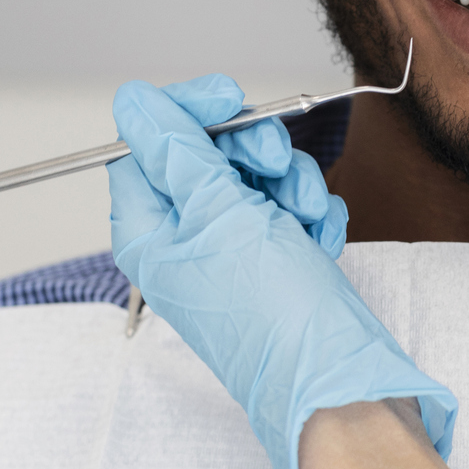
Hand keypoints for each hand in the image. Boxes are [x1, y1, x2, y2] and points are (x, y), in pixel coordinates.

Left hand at [107, 74, 457, 468]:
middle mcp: (187, 239)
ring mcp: (234, 248)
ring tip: (307, 213)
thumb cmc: (272, 311)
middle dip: (252, 150)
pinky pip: (290, 206)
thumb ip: (177, 150)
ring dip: (291, 182)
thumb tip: (134, 102)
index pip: (146, 147)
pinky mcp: (277, 256)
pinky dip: (312, 212)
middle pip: (208, 155)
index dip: (186, 114)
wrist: (335, 370)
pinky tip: (322, 236)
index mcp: (150, 231)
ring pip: (256, 176)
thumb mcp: (220, 212)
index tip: (229, 98)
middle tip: (274, 162)